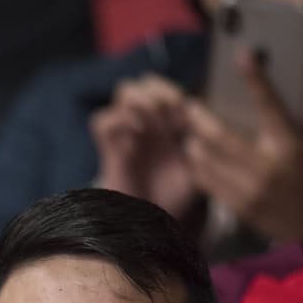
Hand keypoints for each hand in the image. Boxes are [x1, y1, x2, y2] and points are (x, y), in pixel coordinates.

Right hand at [90, 74, 197, 218]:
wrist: (149, 221)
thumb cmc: (176, 196)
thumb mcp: (198, 169)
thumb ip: (202, 146)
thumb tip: (202, 122)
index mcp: (170, 122)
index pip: (171, 90)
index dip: (178, 95)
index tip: (188, 115)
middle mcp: (148, 121)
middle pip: (147, 82)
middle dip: (159, 90)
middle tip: (170, 108)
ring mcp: (127, 131)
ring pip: (125, 90)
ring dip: (139, 98)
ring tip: (151, 118)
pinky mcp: (109, 146)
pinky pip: (101, 119)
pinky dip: (116, 121)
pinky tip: (134, 137)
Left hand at [184, 51, 302, 241]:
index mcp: (289, 147)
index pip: (269, 106)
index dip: (255, 79)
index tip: (241, 56)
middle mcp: (266, 167)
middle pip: (221, 137)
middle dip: (200, 119)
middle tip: (188, 106)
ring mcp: (248, 189)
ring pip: (207, 161)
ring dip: (192, 143)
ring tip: (186, 131)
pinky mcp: (236, 206)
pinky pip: (207, 183)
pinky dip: (197, 167)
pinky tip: (194, 157)